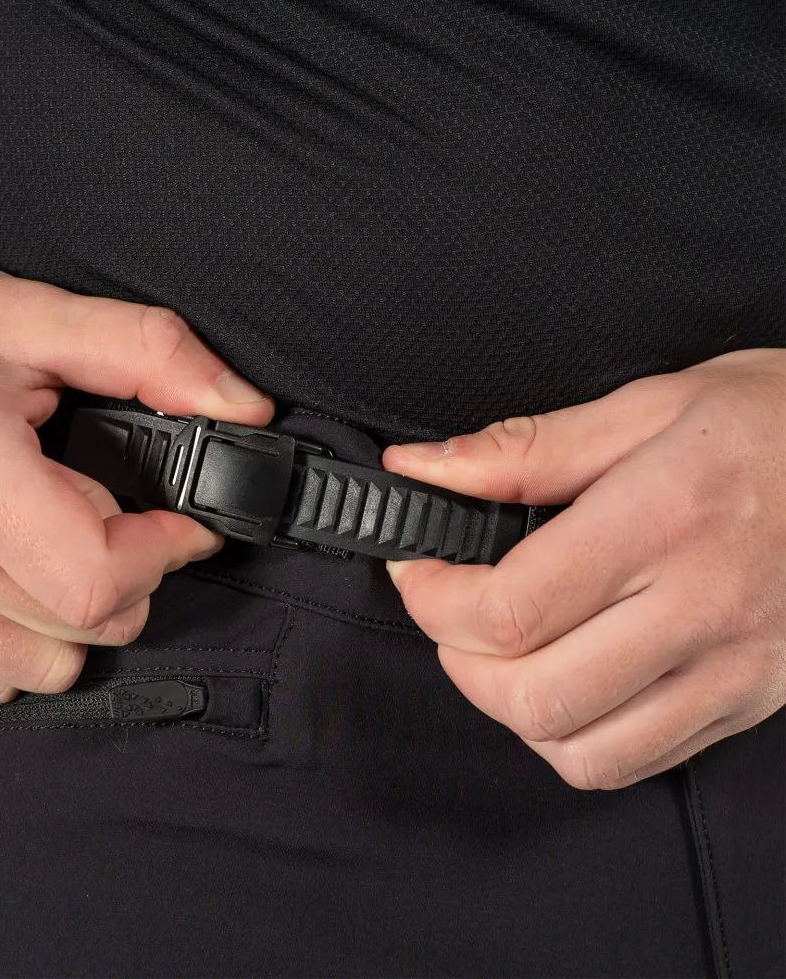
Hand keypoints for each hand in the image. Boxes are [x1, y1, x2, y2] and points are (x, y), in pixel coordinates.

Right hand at [0, 221, 272, 701]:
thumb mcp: (34, 315)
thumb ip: (152, 354)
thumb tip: (245, 412)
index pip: (94, 578)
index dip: (164, 552)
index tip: (178, 520)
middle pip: (85, 627)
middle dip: (131, 575)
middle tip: (106, 512)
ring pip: (46, 666)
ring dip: (78, 611)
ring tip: (49, 537)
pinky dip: (23, 636)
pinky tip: (6, 568)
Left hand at [383, 348, 785, 789]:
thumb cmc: (772, 423)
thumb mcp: (646, 406)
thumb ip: (522, 450)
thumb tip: (420, 468)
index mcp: (665, 519)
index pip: (512, 606)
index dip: (434, 599)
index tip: (417, 567)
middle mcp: (704, 607)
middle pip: (535, 695)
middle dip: (458, 660)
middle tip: (449, 610)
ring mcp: (736, 669)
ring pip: (581, 750)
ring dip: (510, 709)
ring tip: (500, 649)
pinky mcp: (750, 701)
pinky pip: (636, 762)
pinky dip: (571, 738)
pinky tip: (563, 681)